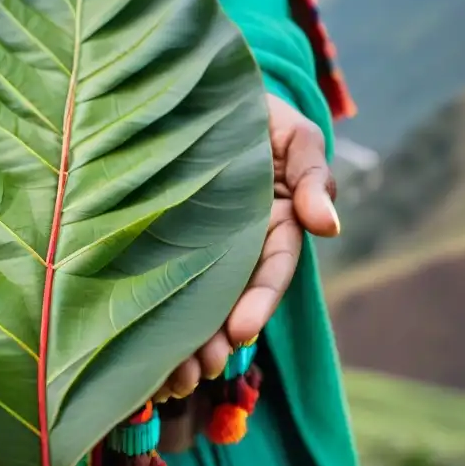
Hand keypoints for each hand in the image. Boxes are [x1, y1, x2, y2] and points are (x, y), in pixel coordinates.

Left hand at [154, 94, 339, 401]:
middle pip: (230, 299)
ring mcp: (198, 244)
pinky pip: (155, 278)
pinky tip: (134, 349)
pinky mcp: (158, 239)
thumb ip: (312, 174)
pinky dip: (149, 316)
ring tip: (165, 378)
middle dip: (215, 339)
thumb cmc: (254, 108)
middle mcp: (238, 242)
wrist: (196, 87)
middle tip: (194, 371)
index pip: (271, 271)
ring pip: (193, 300)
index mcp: (274, 222)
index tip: (239, 333)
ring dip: (183, 341)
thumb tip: (330, 226)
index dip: (257, 303)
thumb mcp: (291, 132)